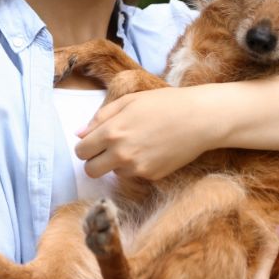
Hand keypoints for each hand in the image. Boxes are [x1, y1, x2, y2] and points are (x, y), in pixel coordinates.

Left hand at [75, 85, 218, 179]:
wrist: (199, 119)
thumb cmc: (163, 103)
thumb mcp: (128, 101)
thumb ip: (100, 118)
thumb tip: (79, 134)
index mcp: (112, 132)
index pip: (81, 151)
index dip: (85, 147)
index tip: (93, 143)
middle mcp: (121, 154)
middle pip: (90, 171)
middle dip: (94, 161)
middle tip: (106, 150)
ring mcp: (137, 168)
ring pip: (112, 173)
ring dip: (116, 163)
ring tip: (136, 145)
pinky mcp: (151, 177)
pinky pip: (132, 176)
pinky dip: (135, 167)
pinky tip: (150, 151)